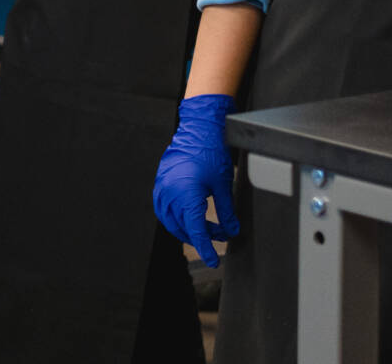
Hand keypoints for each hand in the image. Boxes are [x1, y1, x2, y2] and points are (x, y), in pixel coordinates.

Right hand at [153, 94, 239, 265]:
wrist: (198, 129)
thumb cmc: (210, 153)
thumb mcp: (223, 186)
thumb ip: (226, 212)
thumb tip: (231, 231)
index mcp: (186, 196)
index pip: (196, 231)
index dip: (206, 249)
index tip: (214, 262)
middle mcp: (170, 194)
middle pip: (184, 228)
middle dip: (202, 235)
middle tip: (221, 233)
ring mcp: (162, 188)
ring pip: (171, 221)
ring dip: (188, 228)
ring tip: (206, 227)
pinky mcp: (160, 183)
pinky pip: (164, 209)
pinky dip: (176, 218)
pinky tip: (189, 216)